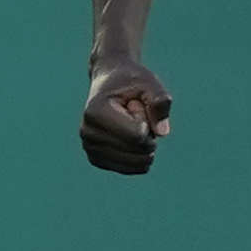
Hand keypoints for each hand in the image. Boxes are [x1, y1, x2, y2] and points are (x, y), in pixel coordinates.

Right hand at [81, 59, 171, 174]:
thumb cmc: (131, 81)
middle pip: (138, 150)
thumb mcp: (149, 83)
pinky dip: (140, 154)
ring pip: (138, 163)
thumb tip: (162, 132)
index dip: (148, 121)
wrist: (109, 82)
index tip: (135, 104)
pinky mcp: (97, 159)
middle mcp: (88, 132)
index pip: (137, 136)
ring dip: (144, 144)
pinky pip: (133, 169)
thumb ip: (159, 102)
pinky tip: (128, 136)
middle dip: (148, 134)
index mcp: (96, 112)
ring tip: (130, 123)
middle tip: (134, 113)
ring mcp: (90, 148)